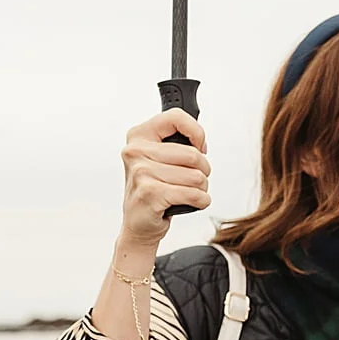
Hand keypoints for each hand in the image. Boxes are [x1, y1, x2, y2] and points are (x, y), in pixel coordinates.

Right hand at [118, 110, 210, 245]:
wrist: (139, 222)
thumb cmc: (155, 188)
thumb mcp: (162, 158)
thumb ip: (179, 141)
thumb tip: (200, 141)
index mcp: (139, 136)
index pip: (176, 117)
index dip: (197, 132)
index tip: (200, 147)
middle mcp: (135, 151)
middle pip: (194, 154)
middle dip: (203, 171)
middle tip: (191, 179)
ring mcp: (140, 172)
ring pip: (197, 177)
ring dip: (201, 189)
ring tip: (185, 193)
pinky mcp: (149, 193)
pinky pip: (194, 194)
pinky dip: (200, 201)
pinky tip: (188, 203)